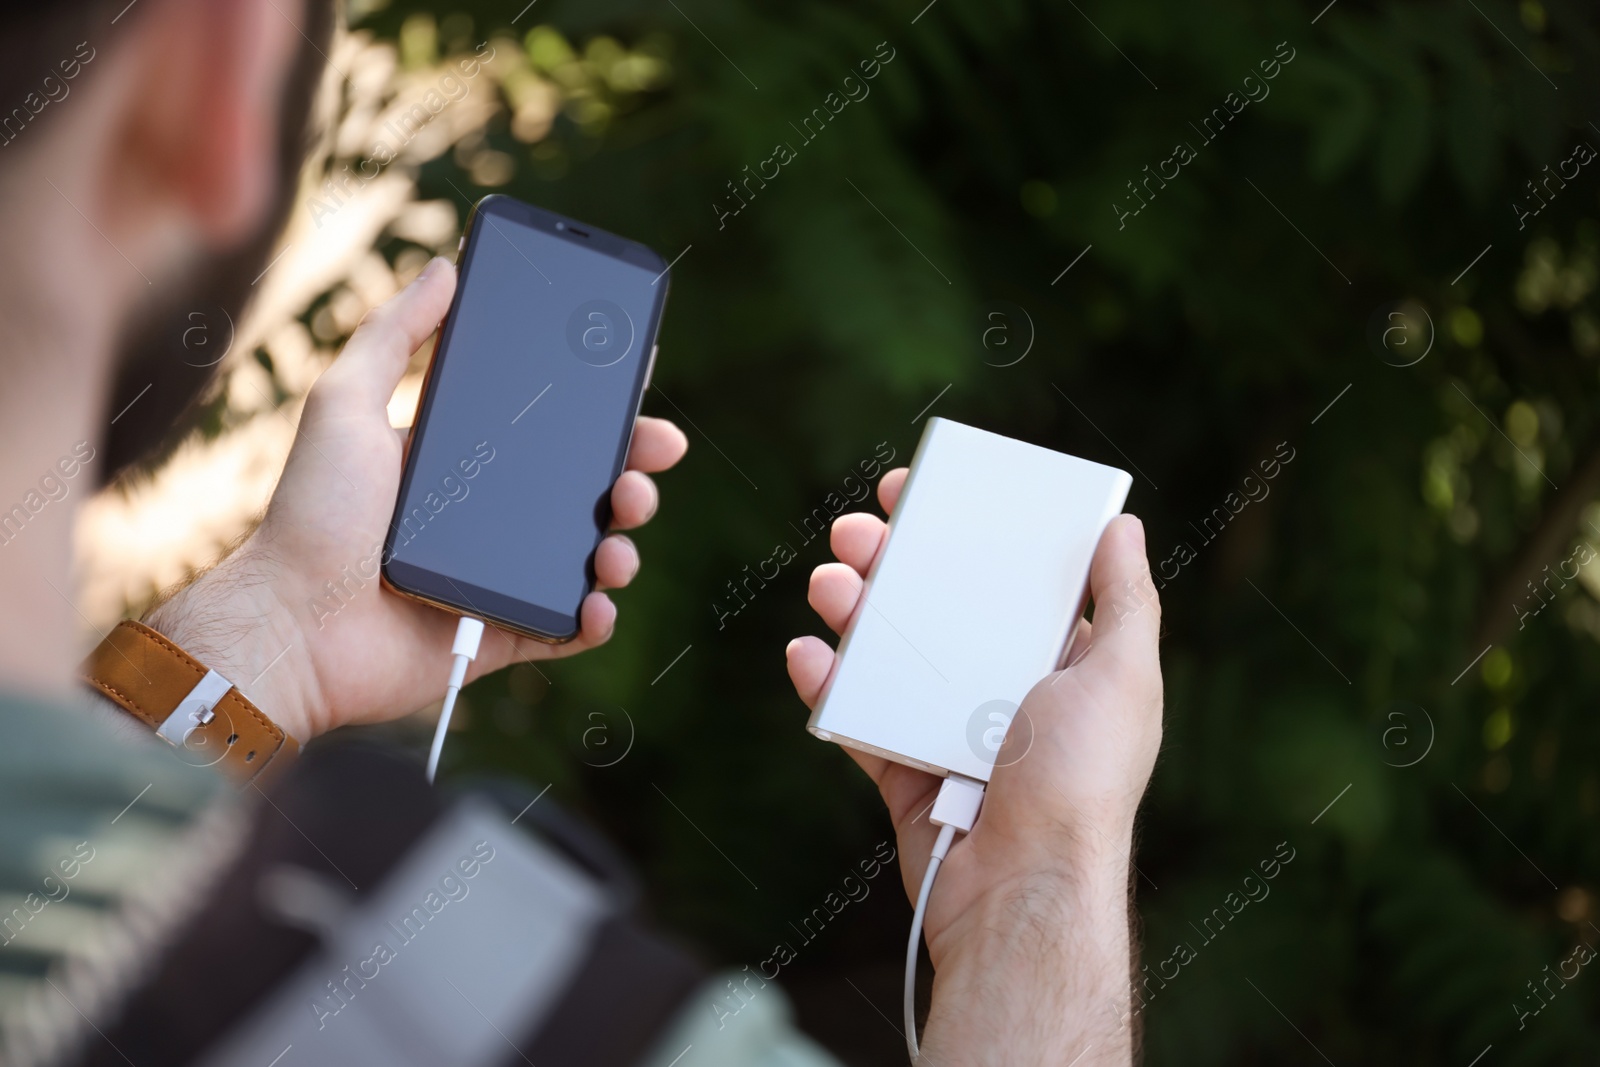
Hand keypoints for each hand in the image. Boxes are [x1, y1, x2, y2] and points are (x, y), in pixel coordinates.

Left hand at [146, 257, 687, 741]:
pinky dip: (599, 615)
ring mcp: (504, 578)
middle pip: (589, 488)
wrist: (294, 623)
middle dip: (634, 469)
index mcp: (466, 462)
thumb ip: (393, 334)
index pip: (550, 429)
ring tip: (618, 537)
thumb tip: (446, 266)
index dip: (600, 411)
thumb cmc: (312, 515)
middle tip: (652, 456)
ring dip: (626, 541)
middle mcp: (491, 519)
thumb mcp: (345, 403)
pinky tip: (596, 598)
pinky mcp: (506, 633)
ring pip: (594, 555)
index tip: (634, 389)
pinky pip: (573, 627)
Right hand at [785, 469, 1162, 1062]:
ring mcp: (950, 732)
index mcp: (1059, 662)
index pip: (1007, 576)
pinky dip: (828, 686)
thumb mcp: (1121, 677)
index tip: (918, 492)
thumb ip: (1125, 601)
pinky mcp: (906, 772)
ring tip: (829, 584)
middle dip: (892, 562)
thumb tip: (1123, 526)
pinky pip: (859, 719)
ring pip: (891, 655)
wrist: (1021, 891)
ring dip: (853, 612)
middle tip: (855, 532)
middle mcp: (1004, 691)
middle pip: (938, 607)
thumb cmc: (1079, 782)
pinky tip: (808, 655)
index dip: (966, 529)